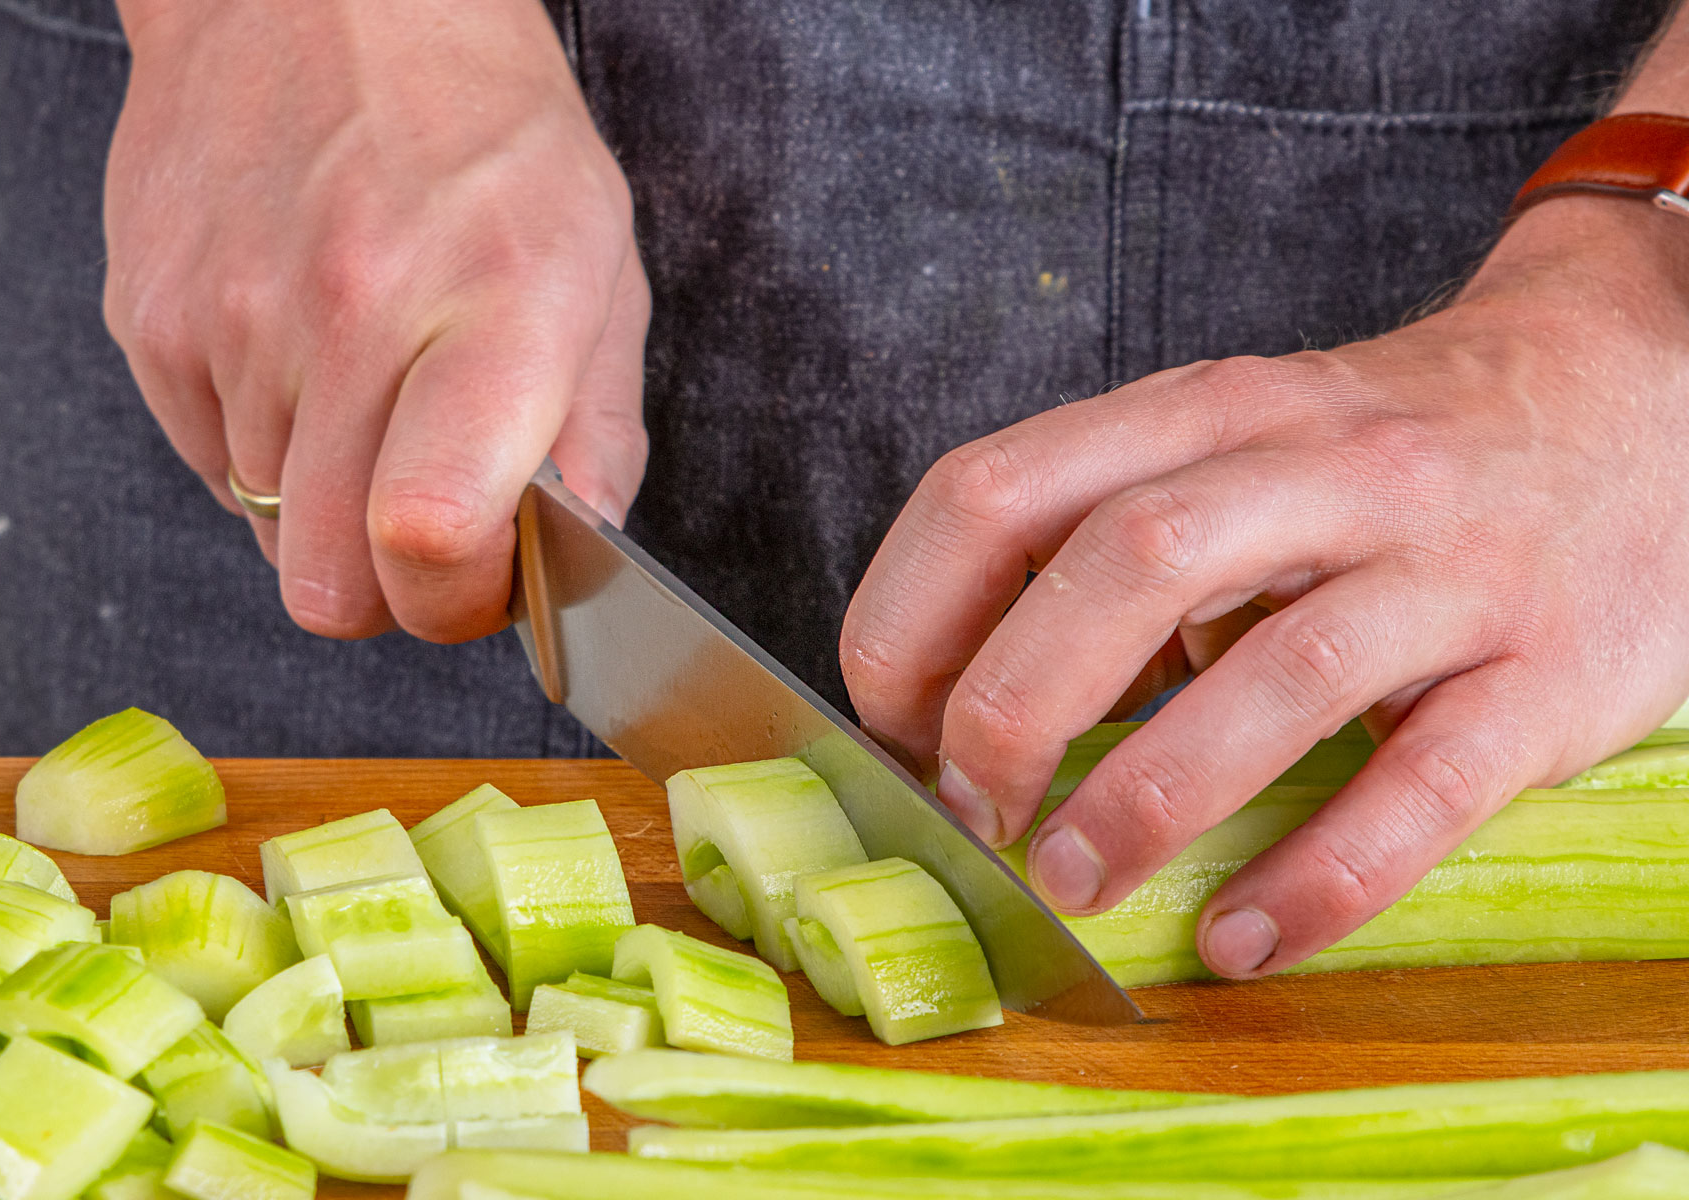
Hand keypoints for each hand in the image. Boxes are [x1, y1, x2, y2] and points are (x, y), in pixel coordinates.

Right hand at [103, 0, 647, 640]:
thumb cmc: (483, 130)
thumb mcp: (600, 263)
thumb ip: (599, 429)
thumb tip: (586, 553)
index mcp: (490, 307)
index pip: (430, 534)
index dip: (457, 601)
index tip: (485, 582)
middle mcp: (349, 315)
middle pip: (332, 581)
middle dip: (393, 590)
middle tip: (432, 526)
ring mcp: (233, 318)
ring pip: (270, 534)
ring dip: (329, 508)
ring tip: (374, 401)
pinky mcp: (153, 318)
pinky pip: (210, 465)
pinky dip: (265, 451)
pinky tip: (308, 366)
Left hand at [842, 194, 1688, 977]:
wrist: (1645, 394)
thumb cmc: (1394, 459)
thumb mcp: (1240, 448)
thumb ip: (1110, 542)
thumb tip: (959, 698)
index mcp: (1210, 413)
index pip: (1002, 489)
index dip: (912, 616)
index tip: (890, 720)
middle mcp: (1320, 470)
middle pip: (1124, 561)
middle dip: (1012, 704)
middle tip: (972, 811)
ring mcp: (1443, 569)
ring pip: (1278, 672)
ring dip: (1146, 797)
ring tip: (1072, 884)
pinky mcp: (1544, 673)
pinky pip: (1425, 784)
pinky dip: (1322, 875)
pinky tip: (1245, 936)